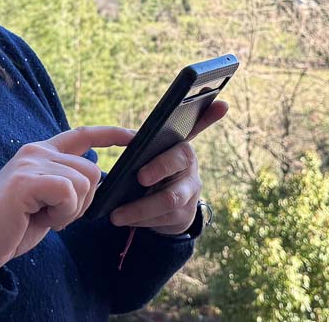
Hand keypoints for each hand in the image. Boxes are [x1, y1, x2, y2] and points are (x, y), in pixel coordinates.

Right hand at [0, 125, 134, 273]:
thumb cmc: (12, 226)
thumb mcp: (46, 200)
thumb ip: (66, 183)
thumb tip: (96, 173)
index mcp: (41, 153)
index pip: (83, 134)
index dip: (111, 134)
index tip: (135, 136)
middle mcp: (36, 151)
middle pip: (92, 170)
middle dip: (83, 202)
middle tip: (54, 216)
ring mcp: (30, 163)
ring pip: (84, 182)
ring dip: (71, 211)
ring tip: (43, 217)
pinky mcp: (26, 180)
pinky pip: (69, 192)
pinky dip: (63, 213)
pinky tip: (42, 220)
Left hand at [108, 99, 228, 234]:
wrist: (168, 208)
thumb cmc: (153, 171)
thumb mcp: (151, 154)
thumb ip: (145, 142)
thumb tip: (131, 137)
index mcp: (182, 146)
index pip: (195, 128)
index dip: (208, 117)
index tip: (212, 109)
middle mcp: (191, 167)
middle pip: (178, 164)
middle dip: (159, 168)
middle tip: (139, 176)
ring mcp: (191, 193)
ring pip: (169, 200)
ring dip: (139, 208)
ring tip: (115, 214)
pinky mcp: (184, 215)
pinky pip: (162, 219)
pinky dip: (139, 220)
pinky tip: (124, 219)